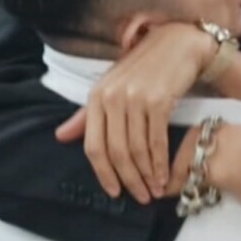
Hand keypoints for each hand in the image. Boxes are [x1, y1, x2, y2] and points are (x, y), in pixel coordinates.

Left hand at [55, 23, 214, 202]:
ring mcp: (135, 98)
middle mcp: (112, 97)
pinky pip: (157, 141)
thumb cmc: (145, 67)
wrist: (179, 43)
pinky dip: (160, 163)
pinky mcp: (159, 100)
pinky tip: (164, 176)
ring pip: (136, 149)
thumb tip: (60, 136)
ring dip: (146, 176)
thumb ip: (87, 115)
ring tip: (154, 190)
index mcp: (96, 96)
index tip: (114, 192)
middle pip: (115, 152)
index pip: (93, 146)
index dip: (103, 174)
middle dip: (128, 180)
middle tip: (140, 197)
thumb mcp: (112, 87)